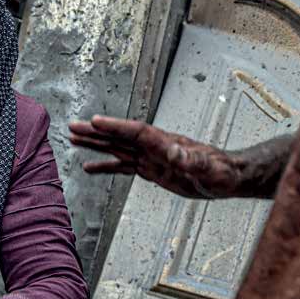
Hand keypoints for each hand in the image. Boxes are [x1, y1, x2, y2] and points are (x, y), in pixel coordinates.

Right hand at [68, 116, 240, 198]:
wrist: (227, 177)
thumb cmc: (221, 172)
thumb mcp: (209, 169)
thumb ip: (191, 160)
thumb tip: (174, 152)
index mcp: (165, 144)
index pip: (135, 132)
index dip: (115, 126)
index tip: (94, 121)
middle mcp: (154, 147)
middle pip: (119, 136)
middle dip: (96, 131)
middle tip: (72, 126)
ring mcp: (150, 157)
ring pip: (117, 148)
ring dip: (95, 143)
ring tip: (73, 138)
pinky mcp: (150, 169)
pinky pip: (122, 166)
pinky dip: (105, 166)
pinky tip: (89, 167)